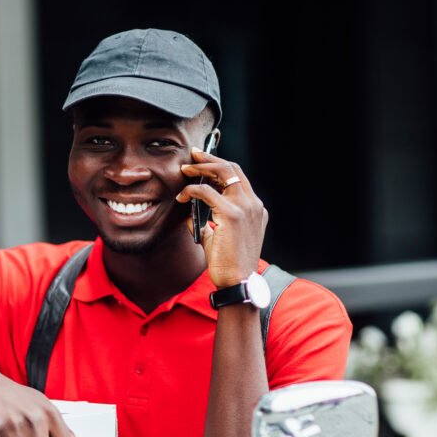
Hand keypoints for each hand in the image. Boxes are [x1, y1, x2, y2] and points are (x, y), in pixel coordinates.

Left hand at [176, 151, 267, 287]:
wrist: (237, 281)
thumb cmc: (228, 264)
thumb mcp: (218, 238)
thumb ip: (208, 223)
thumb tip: (190, 215)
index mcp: (254, 209)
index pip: (238, 178)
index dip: (220, 167)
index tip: (203, 162)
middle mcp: (253, 204)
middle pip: (233, 169)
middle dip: (210, 159)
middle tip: (192, 155)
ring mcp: (245, 207)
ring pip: (223, 173)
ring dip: (201, 168)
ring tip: (185, 169)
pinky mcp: (232, 214)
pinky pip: (207, 192)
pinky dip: (192, 190)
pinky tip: (182, 196)